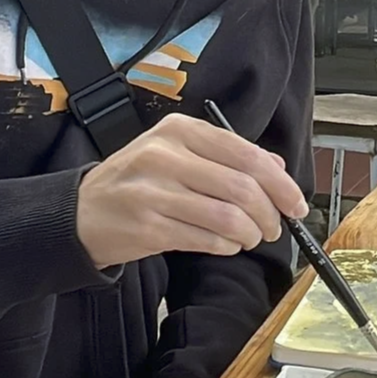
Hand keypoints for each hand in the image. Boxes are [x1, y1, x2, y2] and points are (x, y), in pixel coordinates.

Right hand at [76, 113, 307, 268]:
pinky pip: (205, 240)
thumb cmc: (137, 181)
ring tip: (249, 238)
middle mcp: (164, 156)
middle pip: (242, 187)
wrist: (81, 211)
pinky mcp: (147, 228)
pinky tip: (225, 245)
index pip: (246, 154)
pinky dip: (226, 247)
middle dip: (269, 214)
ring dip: (250, 234)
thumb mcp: (178, 153)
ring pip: (228, 217)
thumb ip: (227, 156)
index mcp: (179, 130)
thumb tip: (276, 168)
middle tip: (275, 228)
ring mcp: (153, 192)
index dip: (279, 183)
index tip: (295, 203)